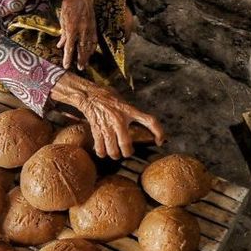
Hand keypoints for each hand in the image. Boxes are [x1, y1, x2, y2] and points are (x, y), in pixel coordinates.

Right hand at [51, 73, 165, 158]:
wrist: (89, 95)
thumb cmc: (108, 97)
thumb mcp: (124, 102)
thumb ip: (132, 113)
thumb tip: (141, 125)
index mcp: (129, 110)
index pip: (150, 121)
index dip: (159, 132)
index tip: (160, 141)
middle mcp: (119, 119)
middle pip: (126, 144)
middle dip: (127, 153)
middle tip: (127, 153)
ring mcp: (107, 125)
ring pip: (113, 150)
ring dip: (115, 155)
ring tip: (115, 154)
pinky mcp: (97, 129)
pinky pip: (100, 148)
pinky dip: (102, 153)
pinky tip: (103, 152)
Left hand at [57, 0, 95, 70]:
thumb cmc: (69, 6)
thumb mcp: (62, 19)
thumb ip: (63, 33)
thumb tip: (60, 45)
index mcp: (72, 29)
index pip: (69, 47)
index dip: (68, 58)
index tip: (66, 66)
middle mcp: (81, 31)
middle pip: (81, 49)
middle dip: (80, 60)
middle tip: (80, 68)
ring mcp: (89, 29)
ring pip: (89, 46)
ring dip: (87, 56)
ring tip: (85, 64)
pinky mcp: (94, 27)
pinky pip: (94, 40)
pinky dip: (92, 47)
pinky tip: (91, 52)